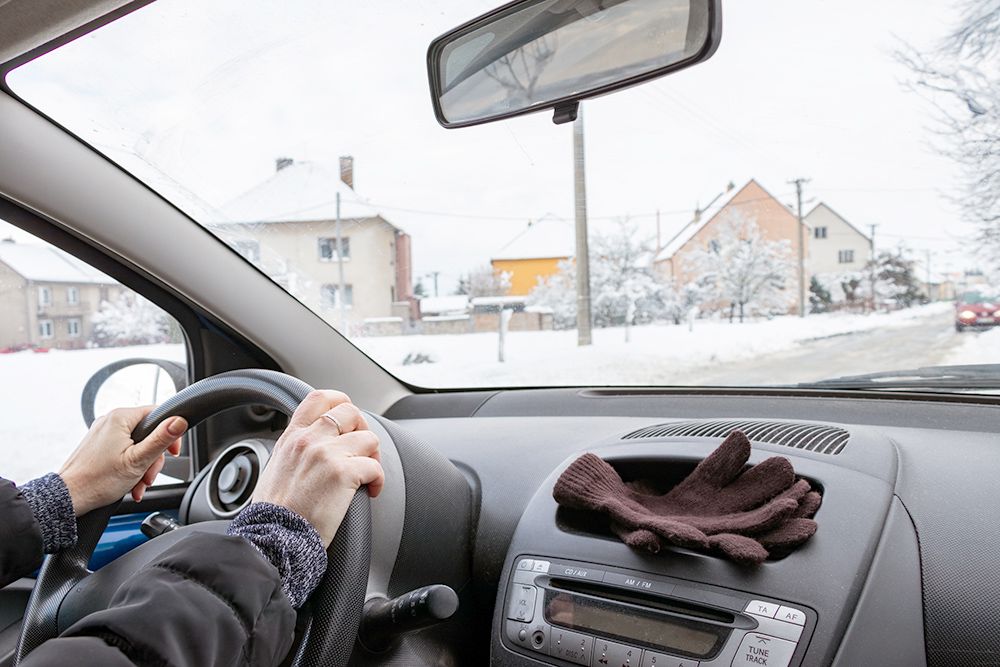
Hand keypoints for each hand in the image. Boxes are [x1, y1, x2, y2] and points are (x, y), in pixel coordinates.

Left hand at [59, 407, 186, 515]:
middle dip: (153, 458)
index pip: (157, 413)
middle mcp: (110, 421)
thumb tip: (179, 421)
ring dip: (142, 467)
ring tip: (138, 484)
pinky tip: (129, 483)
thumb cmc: (98, 481)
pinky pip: (123, 451)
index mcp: (120, 418)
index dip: (170, 433)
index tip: (172, 452)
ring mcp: (102, 434)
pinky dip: (130, 467)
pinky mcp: (98, 446)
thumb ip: (161, 439)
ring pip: (136, 445)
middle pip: (148, 433)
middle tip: (149, 475)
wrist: (69, 497)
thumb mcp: (139, 460)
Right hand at [252, 390, 383, 547]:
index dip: (340, 402)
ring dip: (374, 456)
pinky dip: (379, 480)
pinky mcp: (343, 473)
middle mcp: (309, 440)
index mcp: (292, 437)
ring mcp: (327, 454)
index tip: (349, 420)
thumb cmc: (274, 513)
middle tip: (362, 450)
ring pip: (369, 437)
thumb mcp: (276, 468)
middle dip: (363, 428)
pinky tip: (372, 491)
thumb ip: (294, 451)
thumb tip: (310, 450)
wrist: (274, 538)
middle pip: (350, 411)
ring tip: (368, 474)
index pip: (319, 398)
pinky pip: (376, 466)